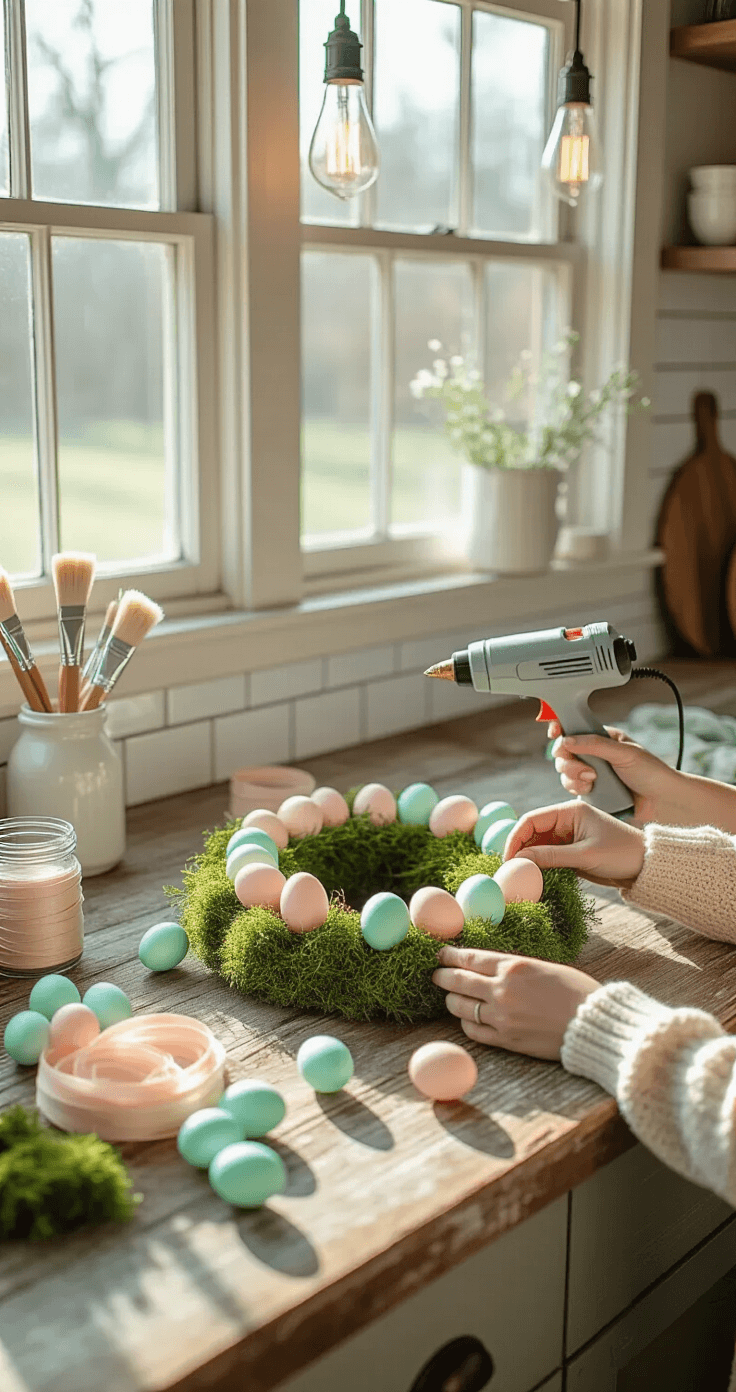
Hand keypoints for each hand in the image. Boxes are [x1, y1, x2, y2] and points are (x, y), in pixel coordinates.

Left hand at [433, 946, 598, 1059]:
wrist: (593, 1025)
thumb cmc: (577, 992)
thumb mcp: (545, 968)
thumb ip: (516, 968)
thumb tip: (492, 968)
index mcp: (515, 966)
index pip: (471, 958)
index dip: (451, 956)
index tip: (440, 955)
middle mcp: (502, 990)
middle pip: (459, 981)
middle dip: (443, 976)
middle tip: (436, 975)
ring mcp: (502, 1016)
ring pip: (461, 1006)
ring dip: (452, 1000)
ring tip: (450, 997)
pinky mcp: (506, 1040)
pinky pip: (473, 1030)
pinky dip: (466, 1022)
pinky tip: (467, 1018)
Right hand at [504, 800, 644, 886]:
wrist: (648, 867)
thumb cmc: (621, 853)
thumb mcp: (585, 855)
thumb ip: (551, 856)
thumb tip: (518, 859)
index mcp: (570, 811)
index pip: (531, 820)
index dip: (515, 838)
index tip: (507, 860)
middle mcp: (566, 821)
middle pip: (532, 834)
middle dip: (520, 851)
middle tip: (510, 873)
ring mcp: (569, 837)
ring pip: (538, 847)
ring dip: (529, 861)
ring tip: (521, 879)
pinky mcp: (573, 853)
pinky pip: (549, 858)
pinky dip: (541, 868)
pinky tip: (535, 880)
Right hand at [548, 719, 680, 826]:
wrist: (662, 802)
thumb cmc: (651, 773)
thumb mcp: (625, 753)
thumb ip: (595, 744)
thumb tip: (567, 740)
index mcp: (603, 738)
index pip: (575, 728)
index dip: (561, 729)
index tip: (554, 733)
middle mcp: (594, 754)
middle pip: (564, 752)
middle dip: (569, 762)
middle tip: (586, 770)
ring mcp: (590, 773)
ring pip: (564, 771)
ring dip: (573, 777)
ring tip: (593, 781)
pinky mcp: (590, 791)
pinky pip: (571, 788)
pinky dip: (577, 789)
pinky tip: (591, 790)